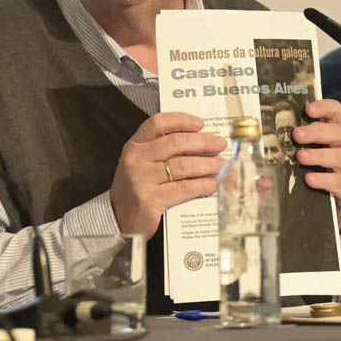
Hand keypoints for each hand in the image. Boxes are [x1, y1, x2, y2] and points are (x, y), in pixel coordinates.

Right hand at [109, 112, 226, 237]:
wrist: (119, 220)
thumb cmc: (136, 188)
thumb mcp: (142, 164)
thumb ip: (162, 151)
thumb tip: (200, 142)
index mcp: (134, 145)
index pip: (158, 123)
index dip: (181, 120)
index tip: (200, 123)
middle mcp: (136, 159)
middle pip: (175, 143)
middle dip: (203, 142)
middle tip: (220, 144)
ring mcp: (142, 179)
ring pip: (183, 165)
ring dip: (207, 164)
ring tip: (222, 164)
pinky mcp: (150, 199)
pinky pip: (184, 188)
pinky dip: (203, 185)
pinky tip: (213, 184)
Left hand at [295, 99, 340, 231]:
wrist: (330, 205)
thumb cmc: (313, 172)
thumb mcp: (303, 156)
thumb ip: (290, 146)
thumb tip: (259, 143)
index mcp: (332, 134)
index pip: (335, 112)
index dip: (324, 107)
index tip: (308, 109)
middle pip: (336, 132)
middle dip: (316, 132)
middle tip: (297, 135)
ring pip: (339, 156)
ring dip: (318, 155)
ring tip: (300, 157)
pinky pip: (338, 181)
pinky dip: (324, 179)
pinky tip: (310, 179)